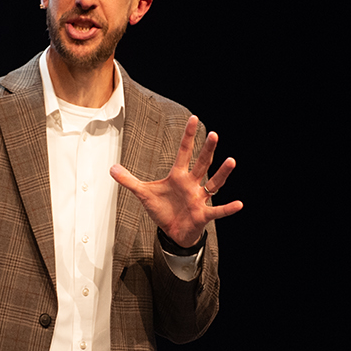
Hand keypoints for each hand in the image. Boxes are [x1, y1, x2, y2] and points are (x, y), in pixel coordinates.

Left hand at [111, 115, 242, 247]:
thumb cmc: (163, 210)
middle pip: (201, 164)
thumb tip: (111, 168)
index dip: (188, 136)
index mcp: (178, 176)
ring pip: (214, 183)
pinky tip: (239, 204)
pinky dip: (227, 208)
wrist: (172, 232)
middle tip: (213, 134)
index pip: (184, 152)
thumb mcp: (143, 194)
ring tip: (231, 161)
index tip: (193, 118)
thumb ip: (129, 180)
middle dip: (207, 150)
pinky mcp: (203, 214)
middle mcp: (192, 184)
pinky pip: (217, 210)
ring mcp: (199, 198)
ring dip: (222, 173)